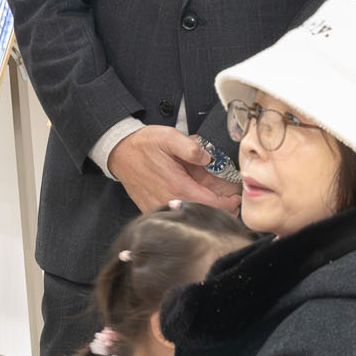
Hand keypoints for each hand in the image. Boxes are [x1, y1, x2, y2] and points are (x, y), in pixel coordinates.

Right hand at [108, 128, 238, 216]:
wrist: (119, 152)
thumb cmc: (143, 145)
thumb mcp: (169, 137)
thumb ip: (192, 148)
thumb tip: (209, 159)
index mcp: (177, 186)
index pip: (211, 204)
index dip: (228, 204)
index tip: (236, 199)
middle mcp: (168, 201)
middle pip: (202, 214)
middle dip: (219, 210)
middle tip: (231, 202)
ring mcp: (159, 207)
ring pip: (188, 217)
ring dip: (203, 211)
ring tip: (216, 203)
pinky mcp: (151, 209)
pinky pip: (174, 216)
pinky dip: (187, 212)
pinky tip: (193, 203)